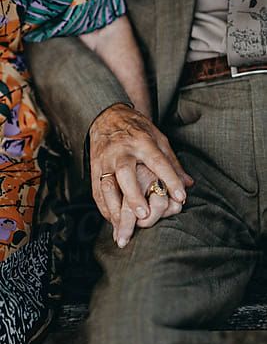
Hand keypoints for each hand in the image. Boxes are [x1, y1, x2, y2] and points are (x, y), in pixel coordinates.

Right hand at [90, 103, 192, 236]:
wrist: (107, 117)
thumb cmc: (137, 130)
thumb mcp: (158, 138)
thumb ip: (173, 163)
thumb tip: (188, 184)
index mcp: (141, 142)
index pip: (158, 161)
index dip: (170, 179)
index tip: (180, 197)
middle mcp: (121, 151)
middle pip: (125, 173)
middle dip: (134, 195)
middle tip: (144, 214)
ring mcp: (105, 160)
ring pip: (107, 185)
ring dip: (114, 207)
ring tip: (123, 226)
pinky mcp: (94, 168)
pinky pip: (96, 190)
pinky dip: (104, 208)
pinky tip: (112, 220)